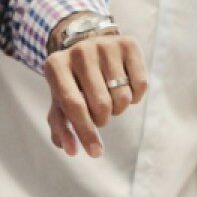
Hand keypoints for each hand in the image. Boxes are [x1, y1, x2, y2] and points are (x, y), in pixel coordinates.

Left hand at [43, 34, 146, 157]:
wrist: (87, 43)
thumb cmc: (72, 81)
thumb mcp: (60, 101)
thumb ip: (62, 126)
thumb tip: (72, 150)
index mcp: (55, 65)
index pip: (74, 104)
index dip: (85, 131)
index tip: (95, 153)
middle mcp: (80, 51)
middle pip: (101, 104)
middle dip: (103, 119)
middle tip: (99, 114)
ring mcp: (105, 45)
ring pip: (122, 97)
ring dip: (118, 108)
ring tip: (110, 98)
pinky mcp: (128, 43)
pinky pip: (140, 85)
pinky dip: (135, 96)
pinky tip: (124, 87)